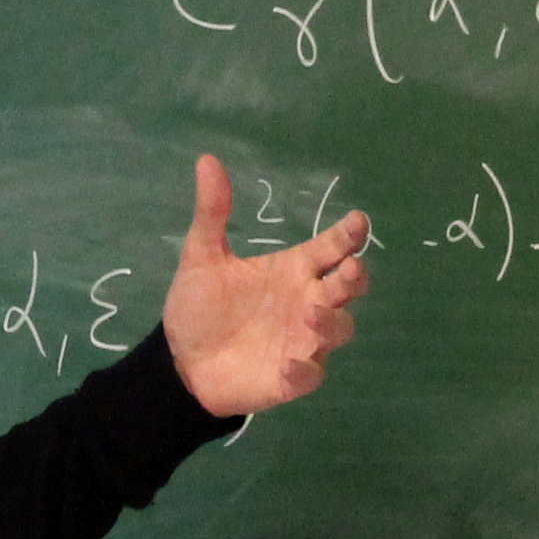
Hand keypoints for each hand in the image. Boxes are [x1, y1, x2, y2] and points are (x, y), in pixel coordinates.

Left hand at [160, 154, 371, 416]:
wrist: (181, 361)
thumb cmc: (201, 307)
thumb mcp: (202, 258)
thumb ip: (212, 213)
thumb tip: (205, 160)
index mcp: (293, 270)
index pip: (330, 248)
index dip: (346, 236)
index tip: (357, 221)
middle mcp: (307, 302)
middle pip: (347, 288)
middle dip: (354, 277)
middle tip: (349, 267)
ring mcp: (303, 341)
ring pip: (339, 329)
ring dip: (331, 322)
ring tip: (310, 315)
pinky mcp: (291, 378)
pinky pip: (310, 375)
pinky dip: (304, 371)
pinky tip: (289, 366)